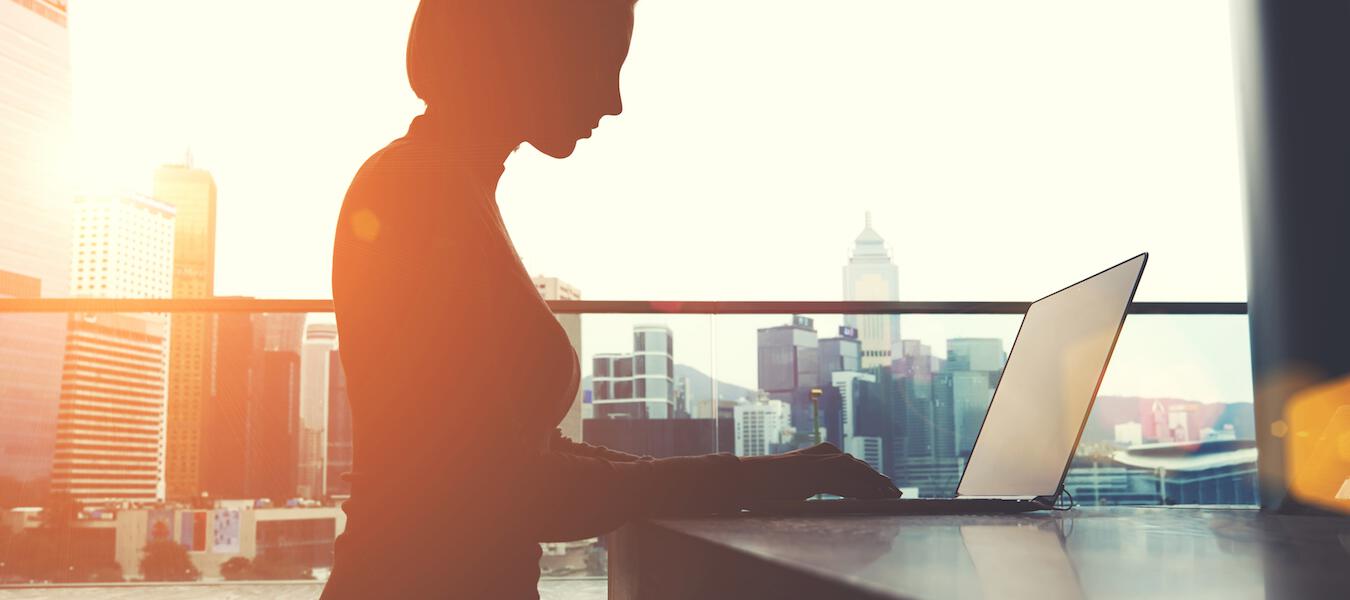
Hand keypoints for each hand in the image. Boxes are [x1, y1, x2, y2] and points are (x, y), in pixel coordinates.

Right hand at [739, 443, 902, 503]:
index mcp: (820, 452)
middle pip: (858, 466)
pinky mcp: (814, 473)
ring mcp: (818, 462)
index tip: (886, 487)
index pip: (852, 464)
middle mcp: (822, 454)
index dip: (871, 475)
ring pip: (855, 472)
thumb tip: (831, 488)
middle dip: (878, 480)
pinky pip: (843, 481)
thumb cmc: (769, 481)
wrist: (748, 476)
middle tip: (896, 492)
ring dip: (874, 484)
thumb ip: (815, 479)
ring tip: (890, 496)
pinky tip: (871, 499)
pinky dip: (860, 490)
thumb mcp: (797, 478)